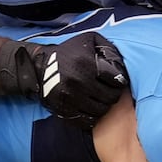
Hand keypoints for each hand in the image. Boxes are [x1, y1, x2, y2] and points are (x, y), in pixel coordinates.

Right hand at [0, 31, 129, 127]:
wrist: (40, 68)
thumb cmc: (69, 53)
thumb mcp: (89, 40)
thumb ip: (108, 47)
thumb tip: (121, 62)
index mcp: (87, 65)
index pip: (116, 80)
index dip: (119, 80)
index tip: (116, 80)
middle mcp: (79, 83)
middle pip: (110, 97)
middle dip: (113, 94)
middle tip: (110, 91)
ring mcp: (71, 99)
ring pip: (101, 110)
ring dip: (104, 105)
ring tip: (101, 98)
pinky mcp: (65, 111)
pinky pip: (87, 121)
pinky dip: (93, 116)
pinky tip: (91, 107)